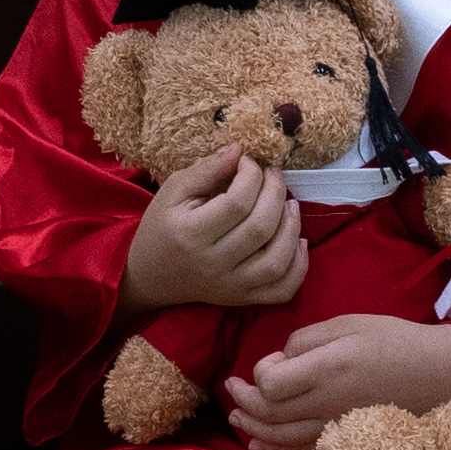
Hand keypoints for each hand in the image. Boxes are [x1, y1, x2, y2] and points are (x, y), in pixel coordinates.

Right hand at [121, 150, 304, 315]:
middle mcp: (212, 264)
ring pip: (276, 261)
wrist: (151, 276)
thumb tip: (240, 150)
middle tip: (273, 176)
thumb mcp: (174, 192)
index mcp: (190, 234)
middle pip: (260, 228)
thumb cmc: (163, 227)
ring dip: (292, 228)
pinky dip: (299, 267)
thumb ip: (207, 170)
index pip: (236, 203)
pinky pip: (281, 290)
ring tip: (290, 204)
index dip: (251, 176)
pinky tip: (299, 241)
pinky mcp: (242, 299)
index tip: (249, 162)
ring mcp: (230, 287)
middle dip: (275, 193)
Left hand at [223, 315, 450, 449]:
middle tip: (232, 386)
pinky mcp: (342, 440)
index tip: (273, 360)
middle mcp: (327, 403)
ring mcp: (334, 427)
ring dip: (250, 426)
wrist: (439, 375)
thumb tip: (277, 363)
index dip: (260, 373)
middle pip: (268, 412)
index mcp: (328, 369)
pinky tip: (258, 442)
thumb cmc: (394, 341)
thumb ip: (306, 340)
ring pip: (278, 436)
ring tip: (236, 415)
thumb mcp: (349, 324)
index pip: (271, 383)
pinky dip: (272, 447)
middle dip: (242, 401)